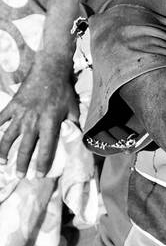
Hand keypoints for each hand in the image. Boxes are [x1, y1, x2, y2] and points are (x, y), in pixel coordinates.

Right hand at [0, 57, 77, 176]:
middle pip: (25, 148)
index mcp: (50, 124)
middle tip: (20, 176)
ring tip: (3, 163)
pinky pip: (1, 119)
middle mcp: (33, 122)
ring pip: (8, 137)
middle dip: (21, 164)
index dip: (41, 164)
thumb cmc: (63, 90)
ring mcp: (21, 114)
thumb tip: (77, 137)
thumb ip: (73, 125)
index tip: (38, 175)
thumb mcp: (73, 108)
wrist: (49, 69)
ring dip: (4, 152)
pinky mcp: (13, 105)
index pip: (45, 149)